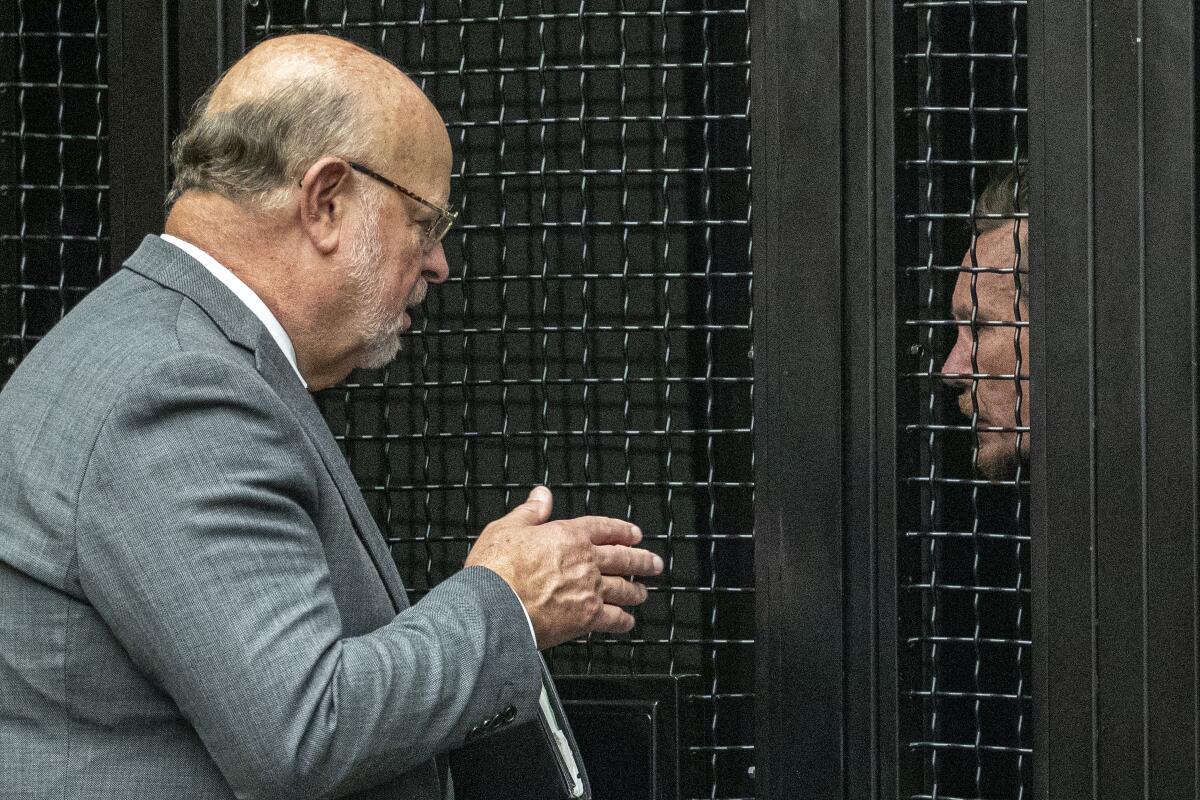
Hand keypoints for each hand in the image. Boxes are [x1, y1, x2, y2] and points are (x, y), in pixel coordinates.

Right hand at [464, 486, 663, 649]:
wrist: (493, 607)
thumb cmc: (495, 570)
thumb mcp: (507, 528)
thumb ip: (530, 512)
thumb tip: (542, 495)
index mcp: (568, 535)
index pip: (604, 528)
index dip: (622, 530)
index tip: (634, 534)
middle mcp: (586, 561)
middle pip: (624, 558)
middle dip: (642, 560)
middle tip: (654, 563)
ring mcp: (590, 590)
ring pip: (624, 588)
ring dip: (636, 590)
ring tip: (643, 592)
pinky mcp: (587, 618)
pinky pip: (615, 619)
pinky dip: (624, 620)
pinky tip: (627, 621)